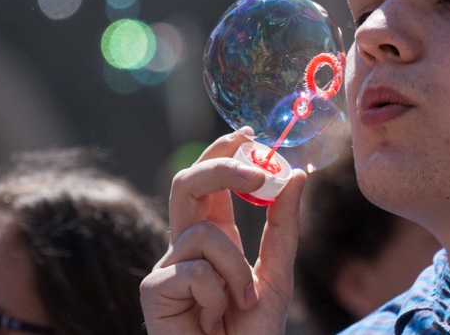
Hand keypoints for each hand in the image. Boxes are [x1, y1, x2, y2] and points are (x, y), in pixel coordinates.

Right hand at [140, 129, 306, 334]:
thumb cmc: (252, 332)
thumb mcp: (277, 273)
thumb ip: (283, 225)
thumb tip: (296, 174)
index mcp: (214, 237)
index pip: (209, 182)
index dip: (222, 153)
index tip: (248, 134)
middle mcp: (186, 246)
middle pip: (186, 185)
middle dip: (220, 168)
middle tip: (258, 172)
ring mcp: (167, 267)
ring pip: (204, 235)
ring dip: (236, 271)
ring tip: (241, 305)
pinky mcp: (153, 290)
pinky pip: (194, 269)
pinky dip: (218, 296)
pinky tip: (212, 321)